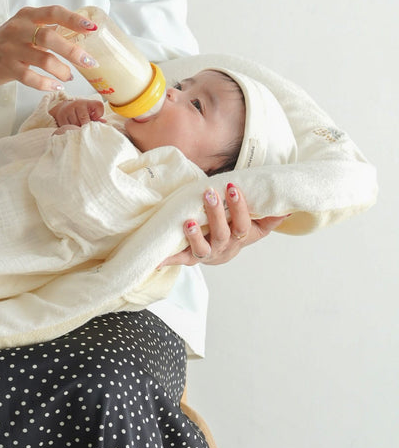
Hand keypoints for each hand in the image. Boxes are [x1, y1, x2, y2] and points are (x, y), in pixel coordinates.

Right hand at [0, 6, 97, 116]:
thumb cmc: (4, 45)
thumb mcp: (23, 30)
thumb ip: (46, 30)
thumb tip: (78, 33)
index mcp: (27, 16)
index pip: (54, 12)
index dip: (73, 19)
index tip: (91, 28)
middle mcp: (18, 29)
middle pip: (50, 37)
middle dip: (73, 51)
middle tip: (89, 62)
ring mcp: (11, 48)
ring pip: (43, 59)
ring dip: (61, 70)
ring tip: (69, 76)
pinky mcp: (5, 67)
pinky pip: (30, 77)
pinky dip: (46, 84)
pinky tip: (55, 86)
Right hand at [49, 98, 105, 128]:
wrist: (63, 109)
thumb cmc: (80, 112)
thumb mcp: (88, 112)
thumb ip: (96, 118)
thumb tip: (104, 123)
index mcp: (87, 102)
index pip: (98, 105)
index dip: (99, 114)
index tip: (96, 118)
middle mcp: (77, 104)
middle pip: (84, 119)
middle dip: (86, 126)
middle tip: (86, 129)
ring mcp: (68, 110)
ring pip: (75, 124)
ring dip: (78, 129)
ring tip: (78, 128)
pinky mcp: (61, 117)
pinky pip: (68, 127)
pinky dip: (71, 130)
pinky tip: (72, 129)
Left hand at [159, 182, 287, 267]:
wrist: (224, 254)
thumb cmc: (239, 232)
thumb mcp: (258, 226)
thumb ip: (271, 216)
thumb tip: (289, 206)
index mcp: (241, 237)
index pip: (243, 222)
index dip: (239, 207)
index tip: (231, 187)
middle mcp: (225, 247)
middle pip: (222, 233)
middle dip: (216, 213)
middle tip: (209, 193)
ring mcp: (207, 253)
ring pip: (202, 249)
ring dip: (195, 236)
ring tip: (188, 222)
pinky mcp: (191, 258)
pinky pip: (180, 259)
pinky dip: (169, 260)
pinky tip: (158, 260)